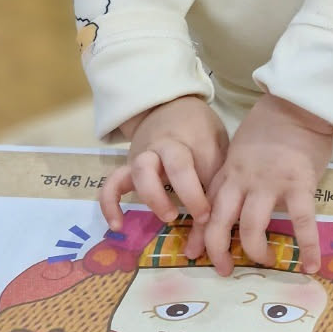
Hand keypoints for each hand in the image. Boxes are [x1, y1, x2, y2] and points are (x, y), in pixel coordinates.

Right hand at [100, 96, 227, 231]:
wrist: (168, 106)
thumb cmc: (199, 129)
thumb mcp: (217, 143)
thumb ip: (218, 173)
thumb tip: (222, 215)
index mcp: (191, 138)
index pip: (198, 166)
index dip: (203, 193)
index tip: (211, 216)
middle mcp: (164, 146)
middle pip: (168, 165)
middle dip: (182, 193)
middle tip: (196, 216)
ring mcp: (143, 155)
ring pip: (139, 171)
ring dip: (152, 197)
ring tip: (168, 217)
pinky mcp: (128, 166)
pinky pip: (113, 183)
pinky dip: (110, 204)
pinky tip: (118, 226)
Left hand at [184, 95, 332, 276]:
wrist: (297, 103)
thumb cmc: (271, 125)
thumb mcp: (240, 148)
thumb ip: (234, 174)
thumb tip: (234, 200)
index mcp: (229, 172)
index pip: (207, 208)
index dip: (198, 234)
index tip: (193, 253)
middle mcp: (242, 181)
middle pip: (218, 223)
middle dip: (217, 251)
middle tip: (224, 270)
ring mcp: (270, 183)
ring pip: (251, 228)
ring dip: (256, 252)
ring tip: (265, 262)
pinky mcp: (299, 184)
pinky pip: (301, 221)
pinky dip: (307, 246)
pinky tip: (310, 265)